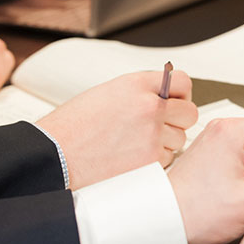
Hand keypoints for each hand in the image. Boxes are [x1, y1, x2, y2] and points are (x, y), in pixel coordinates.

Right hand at [36, 71, 196, 189]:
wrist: (54, 155)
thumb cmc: (73, 127)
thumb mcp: (107, 94)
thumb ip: (140, 92)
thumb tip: (166, 96)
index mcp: (137, 84)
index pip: (182, 82)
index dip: (181, 94)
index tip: (175, 102)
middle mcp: (149, 106)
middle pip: (189, 112)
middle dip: (178, 121)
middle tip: (160, 127)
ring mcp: (152, 134)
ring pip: (180, 139)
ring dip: (166, 143)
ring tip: (137, 144)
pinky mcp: (151, 159)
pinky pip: (168, 159)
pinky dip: (156, 161)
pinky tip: (132, 158)